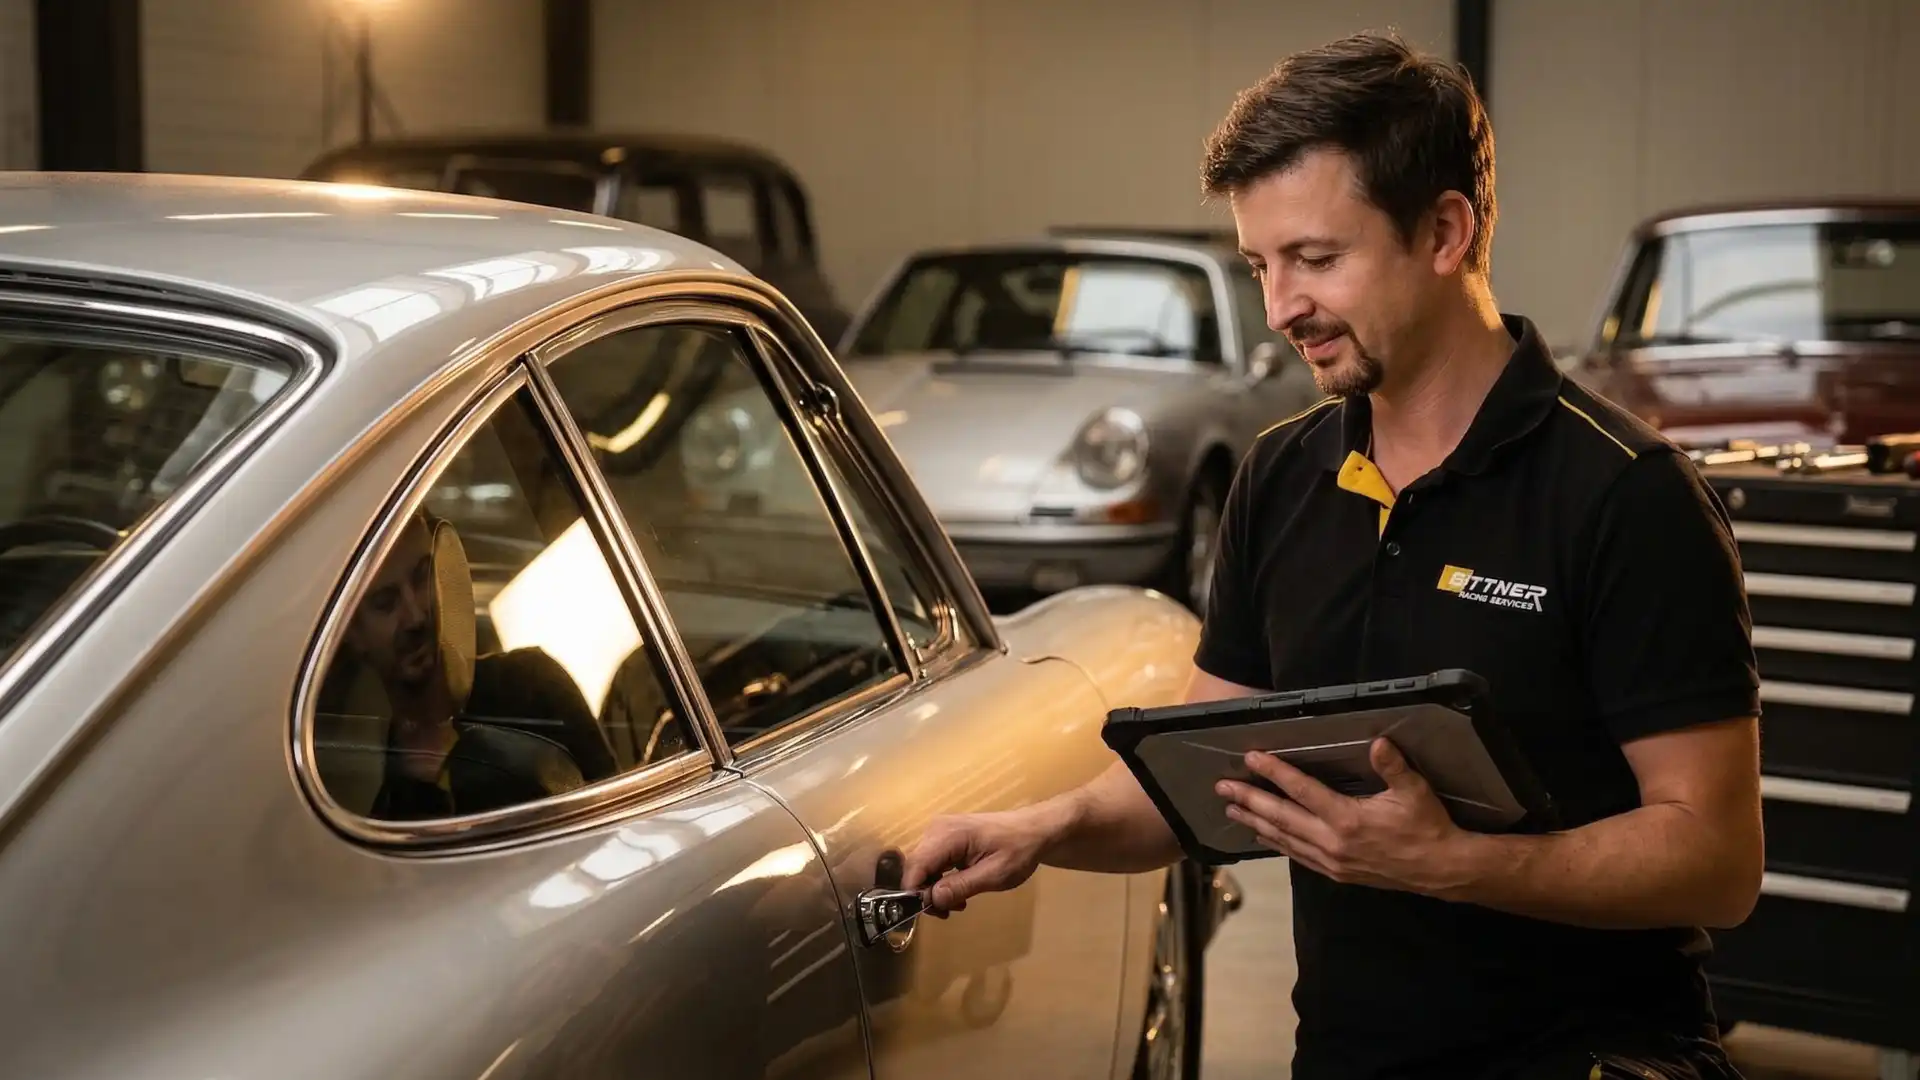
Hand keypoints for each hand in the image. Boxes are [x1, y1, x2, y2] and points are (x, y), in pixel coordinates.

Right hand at [901, 810, 1048, 916]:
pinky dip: (940, 880)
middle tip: (950, 912)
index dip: (915, 893)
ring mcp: (939, 831)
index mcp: (946, 835)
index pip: (915, 867)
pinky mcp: (945, 837)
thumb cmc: (1018, 851)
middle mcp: (936, 829)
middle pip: (916, 868)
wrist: (1034, 830)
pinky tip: (958, 891)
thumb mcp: (993, 874)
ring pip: (923, 867)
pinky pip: (932, 862)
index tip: (933, 912)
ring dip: (935, 889)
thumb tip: (930, 900)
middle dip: (927, 894)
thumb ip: (960, 887)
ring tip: (959, 903)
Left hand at [1215, 737, 1468, 894]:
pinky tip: (1263, 835)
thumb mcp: (1415, 792)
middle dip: (1250, 800)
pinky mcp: (1337, 873)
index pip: (1302, 791)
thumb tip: (1377, 741)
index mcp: (1347, 820)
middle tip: (1222, 788)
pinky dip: (1277, 843)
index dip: (1275, 772)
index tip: (1251, 758)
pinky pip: (1298, 856)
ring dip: (1256, 822)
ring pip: (1285, 839)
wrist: (1442, 870)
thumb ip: (1393, 766)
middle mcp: (1332, 842)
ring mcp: (1332, 861)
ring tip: (1231, 809)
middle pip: (1282, 818)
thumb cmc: (1428, 827)